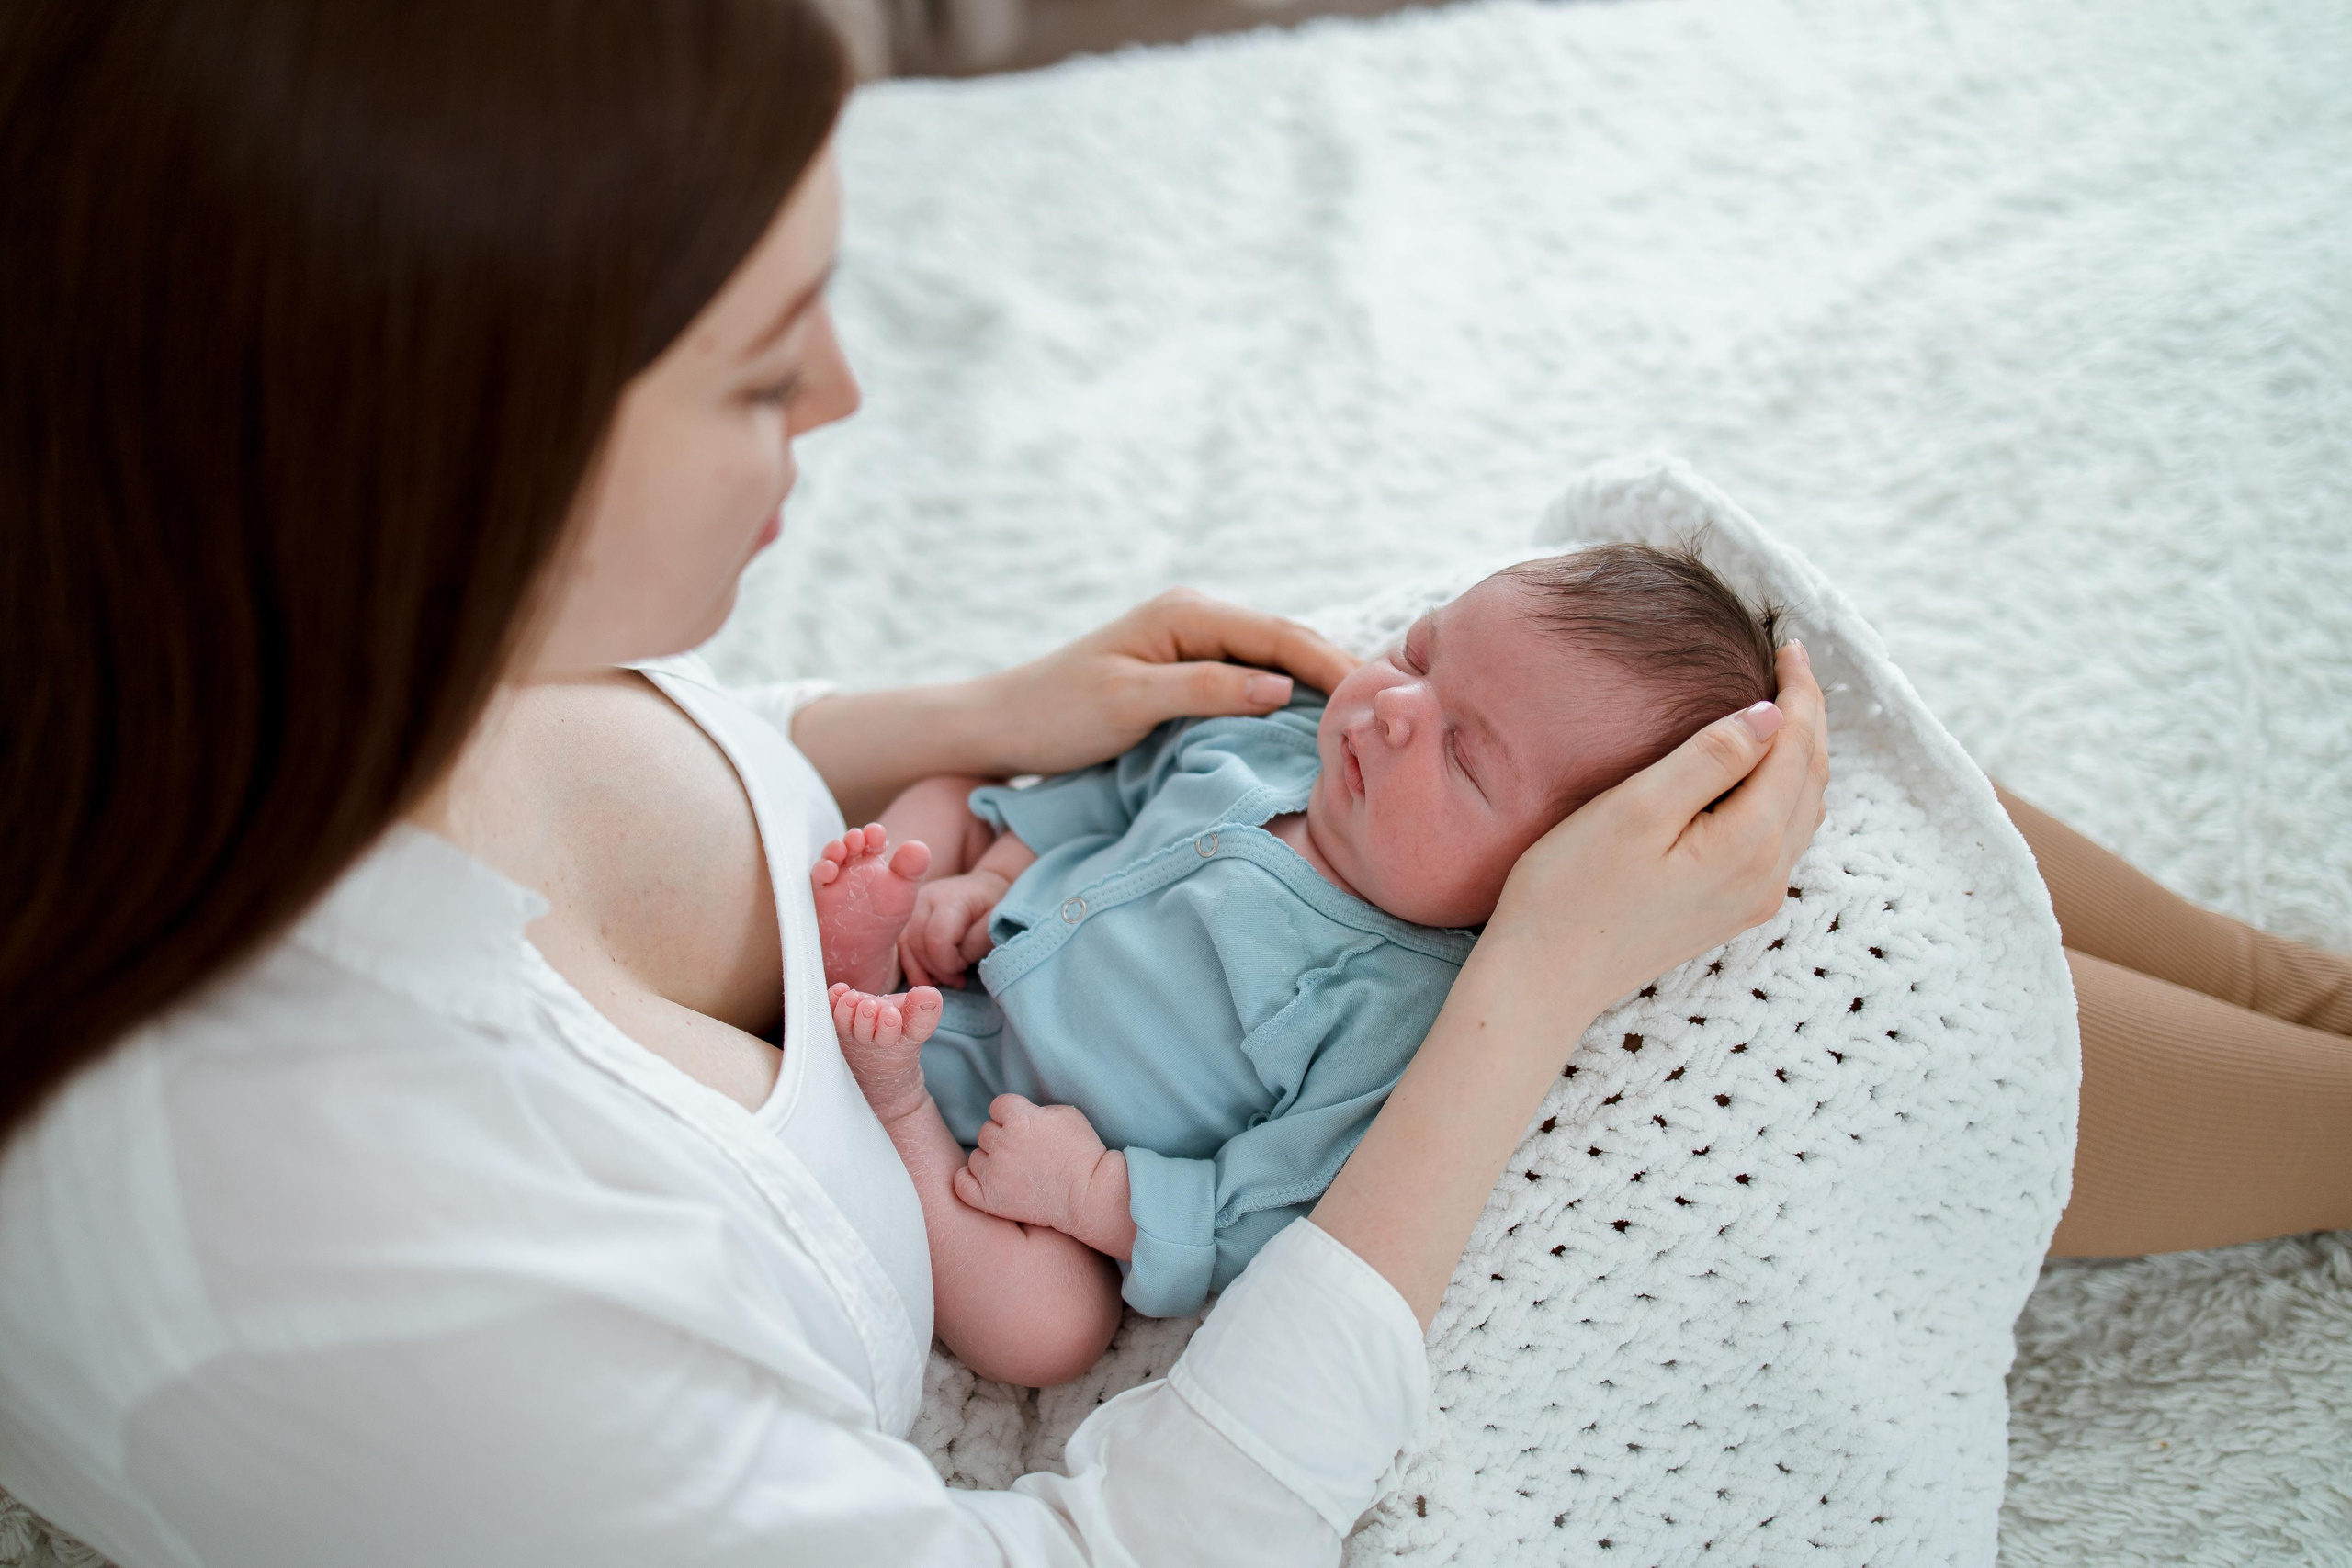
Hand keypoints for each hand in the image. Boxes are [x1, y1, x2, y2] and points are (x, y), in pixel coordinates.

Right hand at [899, 869, 1009, 988]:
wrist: (986, 887)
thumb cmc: (994, 906)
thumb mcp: (996, 923)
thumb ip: (976, 943)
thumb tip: (955, 963)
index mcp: (949, 899)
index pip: (936, 940)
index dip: (948, 963)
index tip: (964, 968)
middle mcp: (924, 898)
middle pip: (916, 944)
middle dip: (935, 970)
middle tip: (956, 980)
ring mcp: (913, 905)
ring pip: (904, 945)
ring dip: (920, 970)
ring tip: (942, 981)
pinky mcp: (908, 914)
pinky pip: (902, 944)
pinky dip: (913, 964)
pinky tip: (930, 976)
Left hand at [953, 1094, 1136, 1259]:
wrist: (1090, 1196)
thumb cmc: (1084, 1153)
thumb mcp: (1066, 1114)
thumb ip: (1035, 1110)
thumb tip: (1020, 1115)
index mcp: (1020, 1118)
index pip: (998, 1105)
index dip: (1011, 1114)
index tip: (1025, 1126)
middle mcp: (1002, 1144)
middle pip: (986, 1131)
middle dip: (1002, 1138)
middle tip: (1024, 1152)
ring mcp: (994, 1173)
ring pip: (975, 1156)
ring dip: (990, 1160)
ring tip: (1014, 1170)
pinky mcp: (990, 1200)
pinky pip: (962, 1184)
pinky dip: (970, 1181)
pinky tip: (986, 1181)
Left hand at [968, 588, 1361, 778]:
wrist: (1004, 723)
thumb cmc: (1058, 714)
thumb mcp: (1130, 703)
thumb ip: (1205, 690)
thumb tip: (1282, 688)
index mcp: (1187, 614)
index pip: (1281, 636)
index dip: (1335, 666)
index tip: (1379, 696)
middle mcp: (1197, 617)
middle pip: (1289, 641)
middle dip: (1342, 670)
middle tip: (1397, 707)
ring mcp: (1195, 642)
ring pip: (1278, 660)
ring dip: (1323, 684)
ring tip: (1373, 715)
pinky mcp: (1190, 670)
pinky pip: (1255, 678)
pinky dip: (1292, 696)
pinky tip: (1320, 721)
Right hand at [1487, 642, 1829, 1004]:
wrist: (1544, 978)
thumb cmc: (1572, 888)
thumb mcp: (1638, 808)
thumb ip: (1710, 758)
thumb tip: (1769, 715)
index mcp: (1749, 843)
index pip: (1796, 748)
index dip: (1799, 692)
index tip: (1788, 646)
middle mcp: (1768, 876)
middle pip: (1811, 778)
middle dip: (1809, 718)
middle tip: (1791, 665)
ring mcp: (1753, 898)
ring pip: (1802, 809)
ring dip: (1801, 754)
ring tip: (1782, 707)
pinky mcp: (1732, 910)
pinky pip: (1781, 837)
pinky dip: (1783, 790)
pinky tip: (1760, 772)